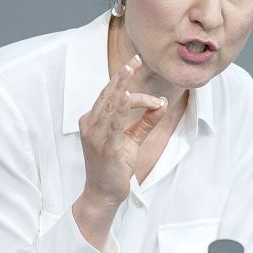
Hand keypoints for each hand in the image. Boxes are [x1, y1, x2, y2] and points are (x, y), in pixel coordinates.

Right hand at [78, 55, 166, 206]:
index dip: (121, 78)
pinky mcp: (104, 146)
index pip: (109, 94)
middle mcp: (90, 124)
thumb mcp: (133, 140)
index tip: (135, 64)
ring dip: (125, 86)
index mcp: (93, 120)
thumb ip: (146, 122)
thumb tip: (162, 104)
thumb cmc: (115, 167)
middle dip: (122, 75)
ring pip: (111, 104)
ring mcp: (95, 135)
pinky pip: (113, 122)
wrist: (104, 193)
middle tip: (135, 59)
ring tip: (133, 68)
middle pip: (108, 94)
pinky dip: (121, 107)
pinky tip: (128, 95)